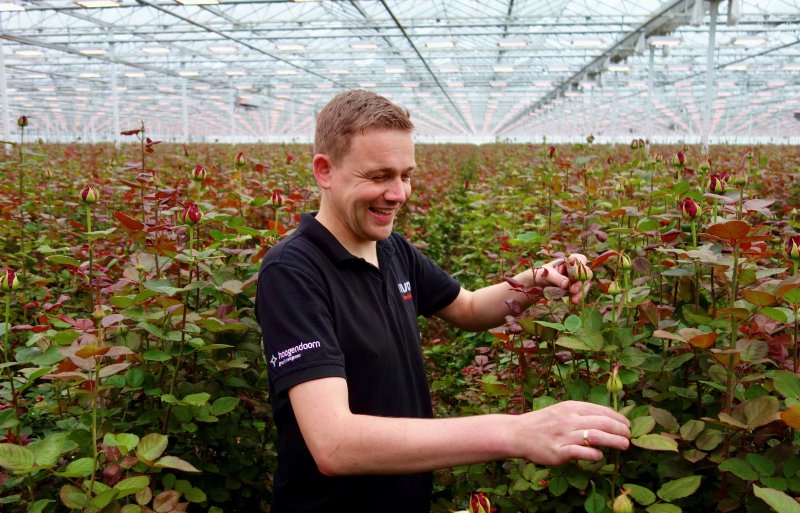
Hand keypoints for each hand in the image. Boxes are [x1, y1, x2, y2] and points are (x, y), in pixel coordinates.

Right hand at [514, 400, 630, 464]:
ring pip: (596, 436)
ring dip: (614, 441)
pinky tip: (600, 456)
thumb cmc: (543, 423)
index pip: (601, 411)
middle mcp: (569, 419)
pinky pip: (582, 452)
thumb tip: (605, 420)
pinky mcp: (559, 451)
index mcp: (571, 407)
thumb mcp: (561, 411)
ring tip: (624, 445)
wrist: (518, 433)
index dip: (618, 418)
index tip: (627, 425)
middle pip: (602, 423)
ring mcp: (564, 435)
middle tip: (629, 436)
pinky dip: (594, 454)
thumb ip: (580, 414)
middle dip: (620, 429)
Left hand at [533, 254, 590, 303]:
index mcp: (569, 262)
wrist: (539, 285)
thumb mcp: (548, 274)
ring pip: (585, 285)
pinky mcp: (576, 290)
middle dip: (580, 283)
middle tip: (573, 290)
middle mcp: (576, 271)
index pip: (580, 259)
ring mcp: (577, 281)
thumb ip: (557, 278)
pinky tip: (574, 302)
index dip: (580, 262)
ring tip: (574, 300)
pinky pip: (581, 293)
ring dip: (581, 293)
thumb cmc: (543, 275)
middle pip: (586, 274)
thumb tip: (567, 284)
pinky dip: (578, 297)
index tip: (573, 266)